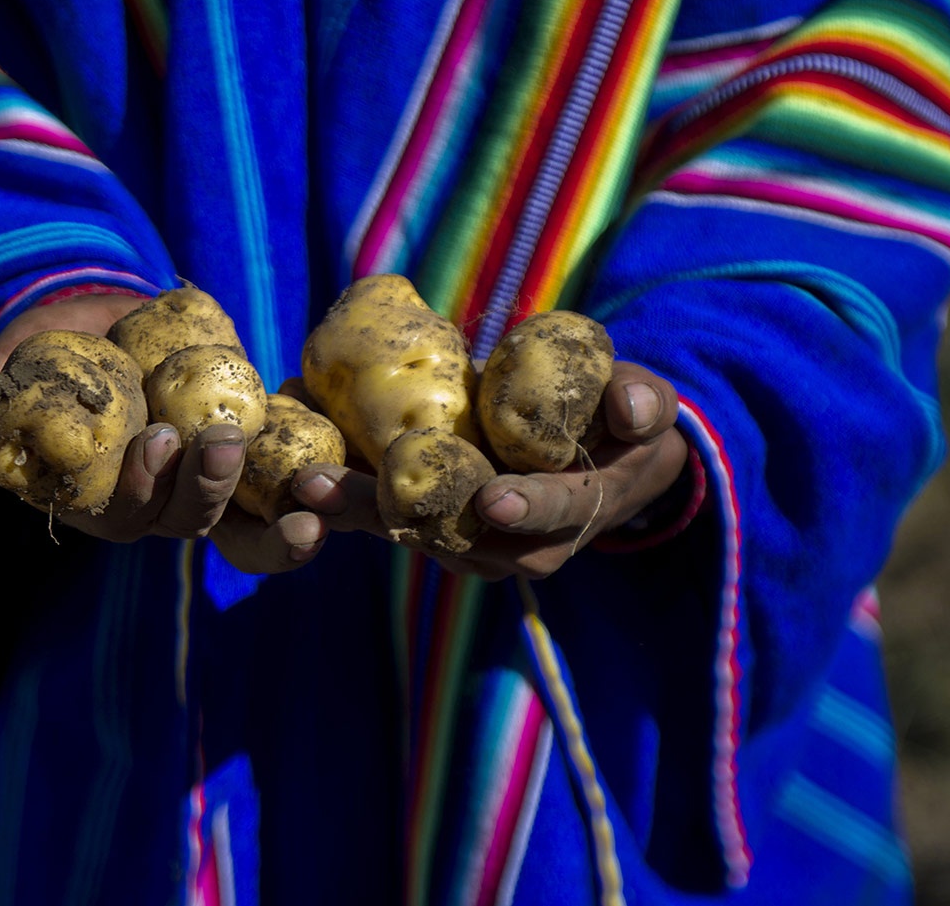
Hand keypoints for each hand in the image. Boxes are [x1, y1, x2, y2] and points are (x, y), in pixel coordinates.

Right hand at [0, 292, 328, 572]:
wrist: (102, 320)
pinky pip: (292, 480)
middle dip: (214, 490)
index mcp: (110, 501)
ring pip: (254, 520)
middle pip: (198, 521)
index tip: (156, 439)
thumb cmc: (40, 361)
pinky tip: (341, 472)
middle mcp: (167, 504)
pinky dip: (318, 488)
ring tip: (315, 490)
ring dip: (286, 516)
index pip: (132, 516)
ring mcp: (216, 482)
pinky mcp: (257, 447)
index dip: (146, 487)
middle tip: (224, 443)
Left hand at [290, 362, 687, 580]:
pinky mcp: (434, 523)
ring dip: (353, 510)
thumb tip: (634, 406)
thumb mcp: (648, 410)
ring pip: (408, 529)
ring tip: (304, 484)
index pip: (549, 515)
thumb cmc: (624, 428)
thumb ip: (644, 404)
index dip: (525, 507)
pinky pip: (388, 515)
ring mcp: (468, 541)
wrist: (598, 459)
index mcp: (570, 516)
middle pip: (453, 533)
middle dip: (391, 514)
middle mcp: (512, 545)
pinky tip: (301, 475)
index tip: (495, 501)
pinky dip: (346, 499)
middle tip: (334, 490)